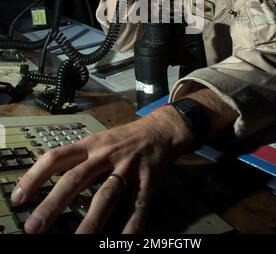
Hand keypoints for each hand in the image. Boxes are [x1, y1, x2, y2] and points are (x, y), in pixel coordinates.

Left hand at [11, 106, 191, 233]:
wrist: (160, 129)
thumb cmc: (123, 138)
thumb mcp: (98, 141)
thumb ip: (78, 158)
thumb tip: (48, 181)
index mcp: (90, 145)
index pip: (56, 157)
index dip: (34, 176)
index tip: (18, 198)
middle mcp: (106, 155)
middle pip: (76, 178)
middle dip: (53, 204)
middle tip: (33, 227)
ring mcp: (127, 168)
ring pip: (105, 196)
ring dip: (89, 222)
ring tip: (77, 242)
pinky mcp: (147, 181)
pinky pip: (137, 208)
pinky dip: (130, 228)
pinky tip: (121, 243)